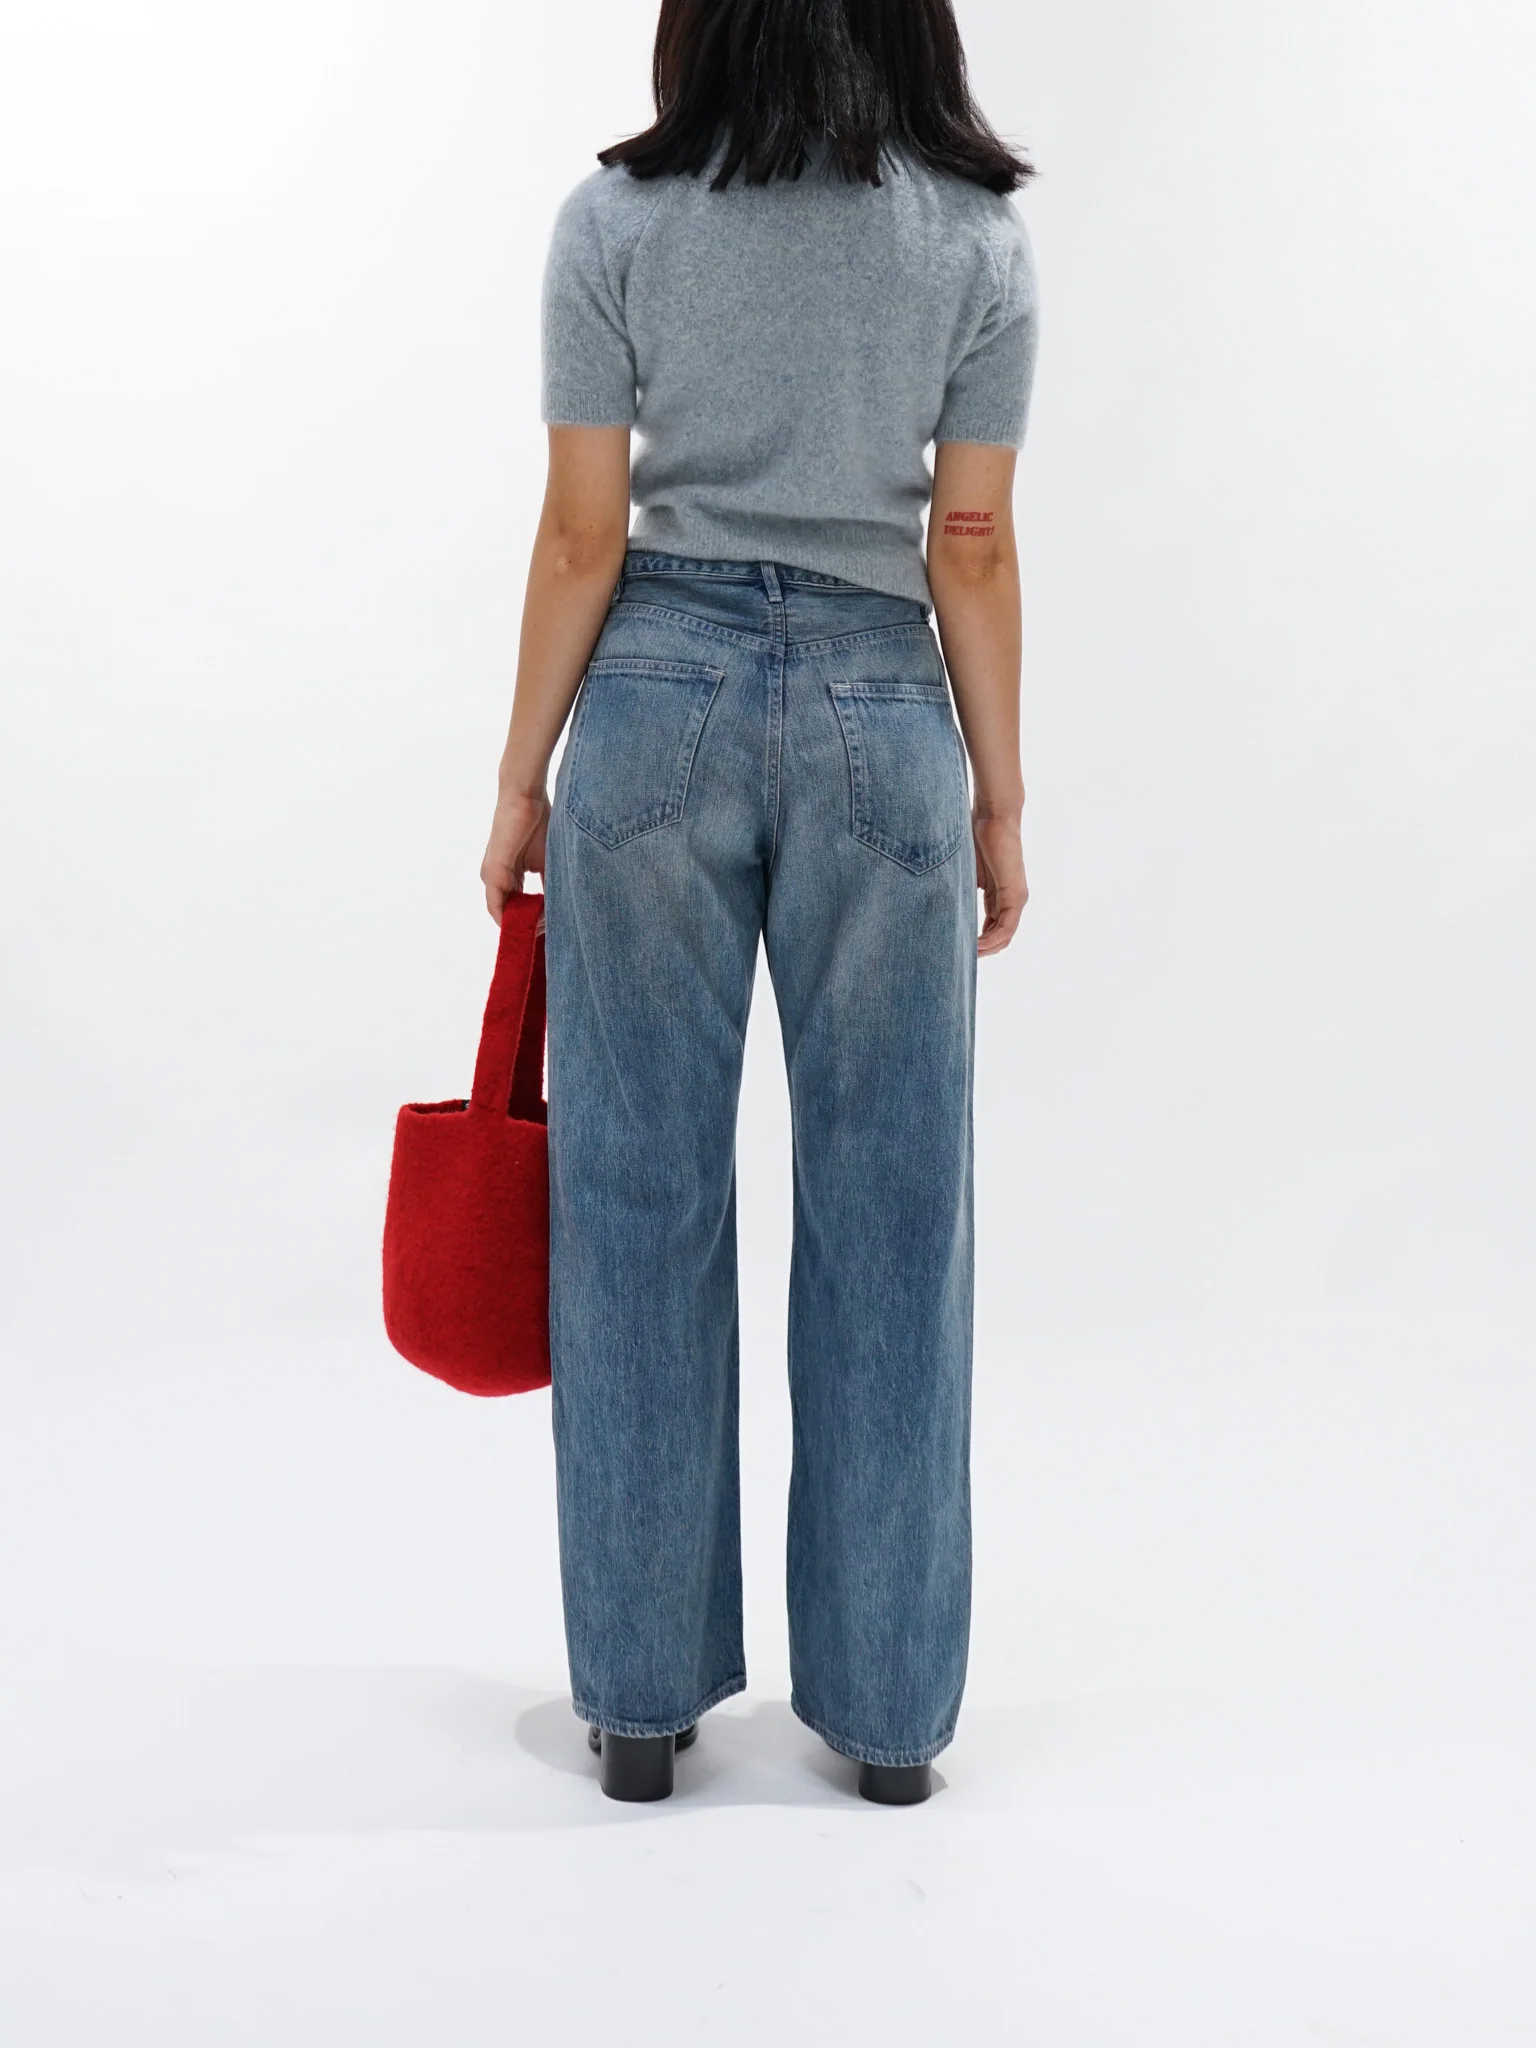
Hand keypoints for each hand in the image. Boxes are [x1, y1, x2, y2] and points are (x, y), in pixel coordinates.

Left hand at [481, 787, 550, 923]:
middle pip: (510, 915)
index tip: (552, 931)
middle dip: (529, 928)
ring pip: (504, 914)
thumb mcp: (548, 862)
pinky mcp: (492, 874)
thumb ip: (548, 886)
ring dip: (523, 925)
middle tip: (552, 936)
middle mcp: (496, 880)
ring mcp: (491, 878)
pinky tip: (533, 924)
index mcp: (509, 878)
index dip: (533, 922)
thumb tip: (560, 908)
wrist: (526, 798)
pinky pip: (497, 907)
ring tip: (546, 931)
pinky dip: (513, 919)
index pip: (518, 908)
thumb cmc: (539, 824)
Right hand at [973, 809, 1027, 955]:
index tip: (959, 948)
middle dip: (982, 950)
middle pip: (1000, 936)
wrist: (993, 816)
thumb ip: (963, 891)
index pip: (992, 927)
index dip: (978, 941)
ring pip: (1004, 936)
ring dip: (987, 949)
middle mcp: (1012, 900)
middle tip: (960, 958)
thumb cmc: (976, 837)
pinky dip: (992, 939)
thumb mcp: (966, 872)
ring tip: (967, 957)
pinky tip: (977, 947)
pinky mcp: (1016, 895)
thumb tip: (943, 905)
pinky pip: (1006, 927)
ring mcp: (1016, 898)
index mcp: (1000, 895)